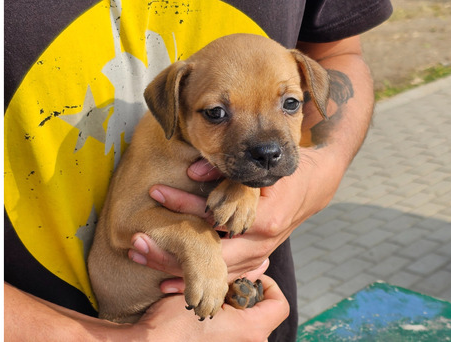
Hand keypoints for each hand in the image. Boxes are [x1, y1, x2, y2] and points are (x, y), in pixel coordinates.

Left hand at [129, 151, 336, 280]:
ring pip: (213, 270)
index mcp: (264, 219)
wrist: (313, 188)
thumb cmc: (287, 173)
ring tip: (143, 259)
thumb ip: (229, 172)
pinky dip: (197, 278)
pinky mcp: (254, 259)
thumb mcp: (261, 167)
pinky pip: (223, 275)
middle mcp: (261, 244)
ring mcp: (258, 256)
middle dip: (171, 251)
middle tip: (137, 243)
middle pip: (209, 255)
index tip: (157, 193)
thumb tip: (194, 170)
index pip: (216, 217)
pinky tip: (168, 282)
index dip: (185, 205)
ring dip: (177, 267)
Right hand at [137, 274, 288, 341]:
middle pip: (263, 313)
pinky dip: (226, 320)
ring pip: (247, 322)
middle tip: (225, 284)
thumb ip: (238, 276)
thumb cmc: (173, 323)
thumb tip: (261, 262)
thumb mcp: (207, 290)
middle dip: (246, 295)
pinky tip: (206, 311)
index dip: (269, 286)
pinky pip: (234, 333)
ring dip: (234, 307)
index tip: (250, 277)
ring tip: (212, 296)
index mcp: (251, 330)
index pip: (280, 305)